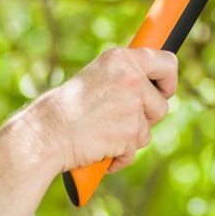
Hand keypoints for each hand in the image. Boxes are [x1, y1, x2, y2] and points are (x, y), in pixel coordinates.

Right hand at [39, 47, 177, 173]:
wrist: (46, 133)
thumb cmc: (66, 109)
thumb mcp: (96, 77)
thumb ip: (124, 78)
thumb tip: (154, 88)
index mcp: (121, 58)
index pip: (167, 62)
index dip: (168, 81)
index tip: (163, 91)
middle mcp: (131, 77)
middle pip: (162, 104)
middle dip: (146, 117)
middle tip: (119, 120)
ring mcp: (133, 104)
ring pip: (148, 130)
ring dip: (129, 139)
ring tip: (102, 133)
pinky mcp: (131, 131)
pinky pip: (134, 151)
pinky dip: (120, 157)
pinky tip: (99, 149)